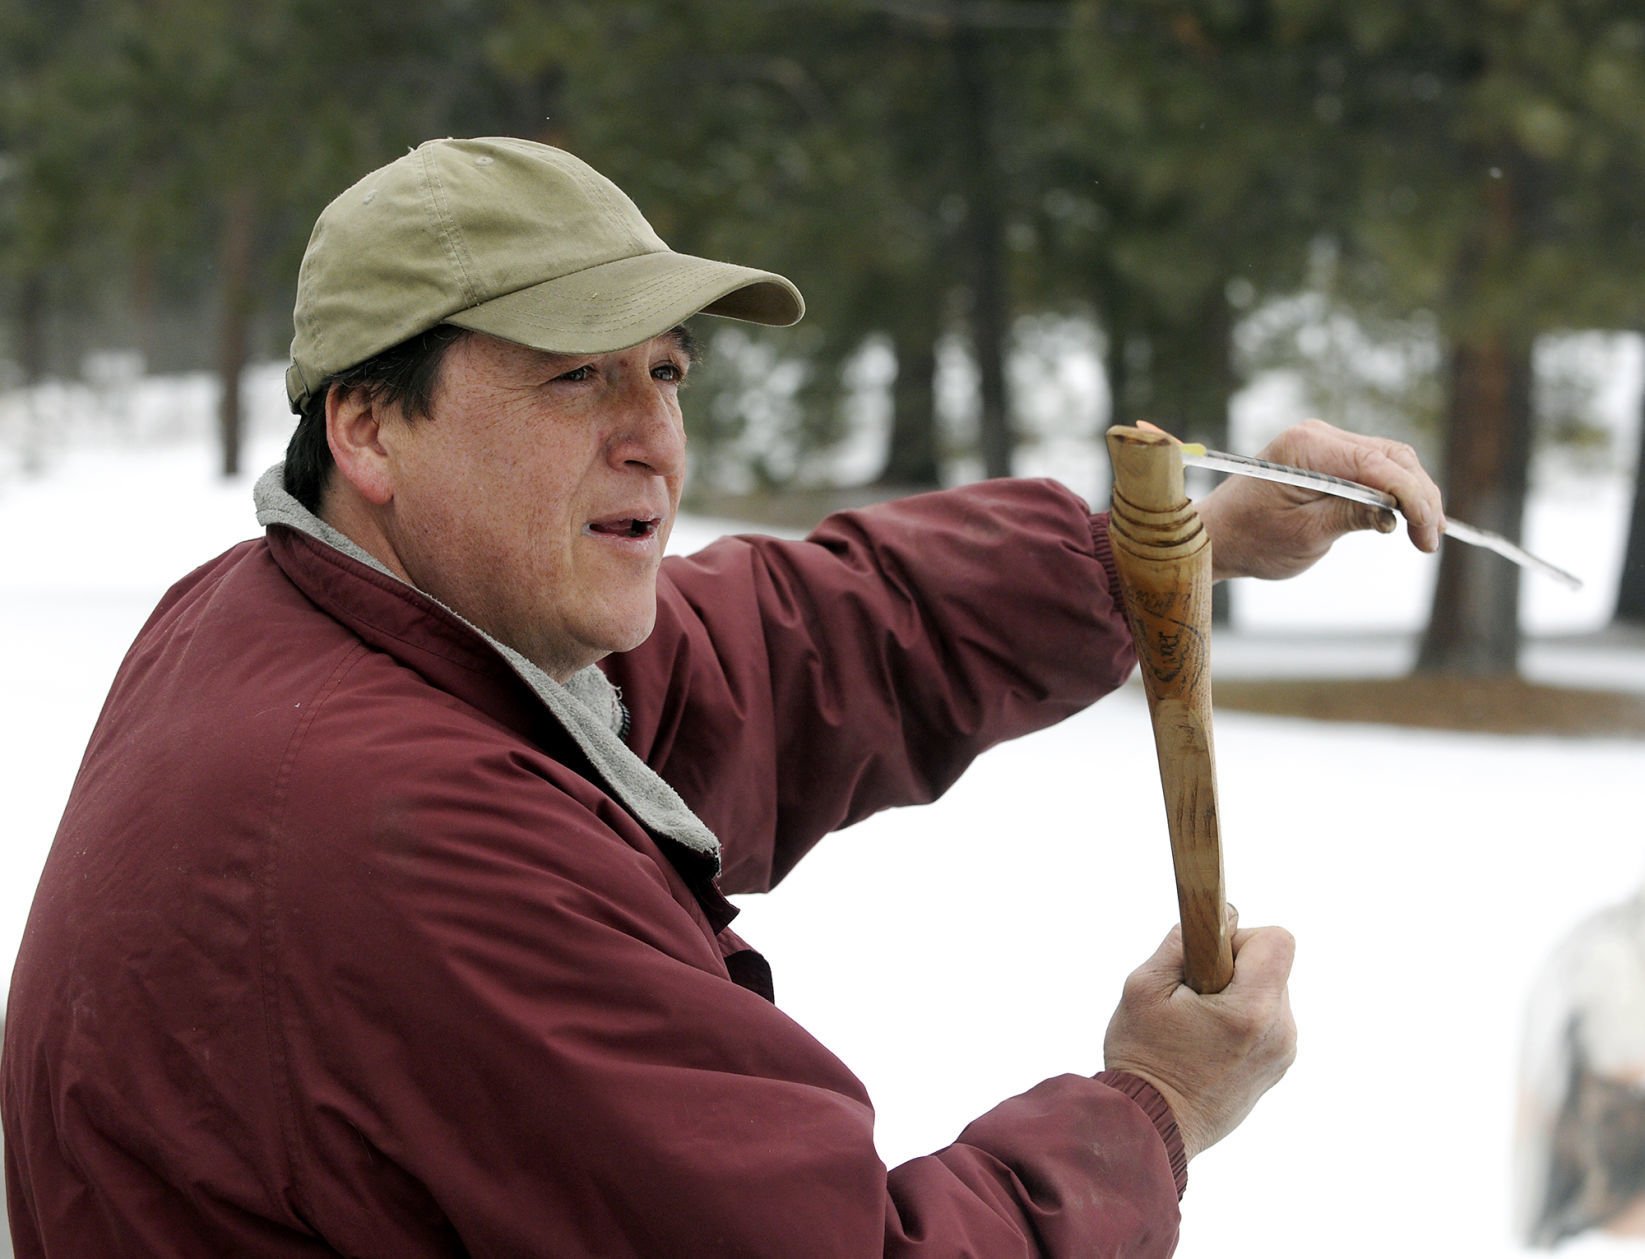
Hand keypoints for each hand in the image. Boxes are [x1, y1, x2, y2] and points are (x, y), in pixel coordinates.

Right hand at [1102, 914, 1297, 1159]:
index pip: (1277, 940)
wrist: (1151, 1127)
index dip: (1241, 935)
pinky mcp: (1276, 1069)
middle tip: (1191, 995)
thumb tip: (1213, 915)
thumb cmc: (1142, 1057)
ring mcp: (1282, 1054)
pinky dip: (1241, 1020)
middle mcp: (1279, 1032)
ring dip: (1237, 995)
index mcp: (1251, 1010)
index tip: (1206, 957)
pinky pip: (1267, 1022)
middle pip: (1271, 966)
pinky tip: (1206, 1043)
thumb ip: (1180, 944)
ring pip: (1269, 993)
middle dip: (1233, 967)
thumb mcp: (1144, 987)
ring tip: (1196, 1025)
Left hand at [1190, 419, 1444, 581]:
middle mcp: (1318, 435)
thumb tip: (1397, 513)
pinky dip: (1395, 490)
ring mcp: (1324, 442)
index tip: (1429, 533)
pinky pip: (1373, 467)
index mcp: (1307, 447)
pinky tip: (1411, 517)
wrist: (1220, 535)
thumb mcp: (1304, 535)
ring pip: (1389, 460)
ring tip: (1428, 532)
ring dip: (1413, 493)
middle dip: (1420, 495)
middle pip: (1391, 457)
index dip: (1412, 497)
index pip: (1378, 465)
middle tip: (1433, 537)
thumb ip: (1352, 517)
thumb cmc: (1252, 539)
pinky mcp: (1328, 456)